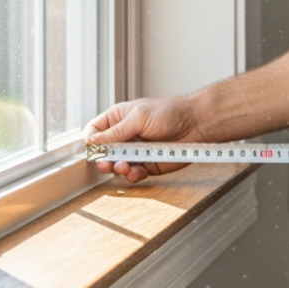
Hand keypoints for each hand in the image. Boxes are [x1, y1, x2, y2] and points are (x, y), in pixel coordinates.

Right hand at [86, 95, 205, 183]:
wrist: (196, 125)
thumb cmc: (171, 112)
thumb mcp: (138, 117)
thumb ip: (116, 131)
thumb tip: (93, 140)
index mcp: (119, 119)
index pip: (95, 131)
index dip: (91, 141)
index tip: (93, 149)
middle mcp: (126, 136)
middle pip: (104, 152)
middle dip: (103, 159)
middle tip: (106, 163)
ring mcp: (137, 152)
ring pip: (117, 166)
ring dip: (118, 168)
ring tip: (124, 166)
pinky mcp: (148, 164)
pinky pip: (134, 174)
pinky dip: (133, 175)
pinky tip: (136, 171)